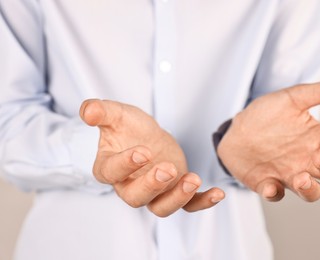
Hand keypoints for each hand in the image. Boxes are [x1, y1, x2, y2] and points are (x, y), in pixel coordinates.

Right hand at [79, 100, 223, 216]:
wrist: (147, 135)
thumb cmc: (129, 128)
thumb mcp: (116, 114)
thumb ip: (101, 111)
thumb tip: (87, 111)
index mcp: (110, 167)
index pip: (111, 173)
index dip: (125, 164)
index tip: (143, 151)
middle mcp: (129, 185)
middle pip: (136, 197)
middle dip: (152, 186)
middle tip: (168, 169)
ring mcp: (153, 192)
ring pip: (161, 207)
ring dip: (177, 197)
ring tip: (192, 179)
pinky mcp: (173, 192)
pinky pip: (187, 205)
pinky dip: (202, 202)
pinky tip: (218, 193)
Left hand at [217, 80, 319, 201]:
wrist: (235, 129)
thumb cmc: (267, 114)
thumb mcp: (292, 98)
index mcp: (317, 139)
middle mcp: (308, 161)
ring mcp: (289, 175)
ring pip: (311, 193)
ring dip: (310, 189)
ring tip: (300, 178)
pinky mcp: (268, 185)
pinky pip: (276, 195)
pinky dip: (274, 193)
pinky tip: (270, 186)